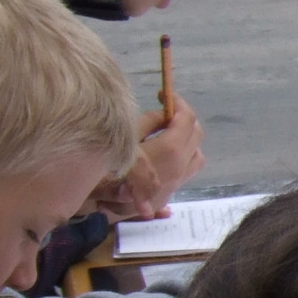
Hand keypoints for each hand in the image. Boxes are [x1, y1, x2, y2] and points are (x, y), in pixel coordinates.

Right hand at [96, 94, 205, 220]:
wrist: (99, 202)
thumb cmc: (108, 164)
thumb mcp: (126, 135)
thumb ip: (149, 121)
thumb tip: (165, 115)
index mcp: (171, 149)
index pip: (187, 119)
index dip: (179, 102)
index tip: (165, 95)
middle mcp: (181, 166)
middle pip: (196, 135)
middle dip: (185, 118)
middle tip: (167, 110)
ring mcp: (179, 180)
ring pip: (197, 154)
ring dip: (188, 139)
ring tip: (169, 131)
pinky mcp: (172, 191)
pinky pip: (189, 169)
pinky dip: (185, 155)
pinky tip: (168, 153)